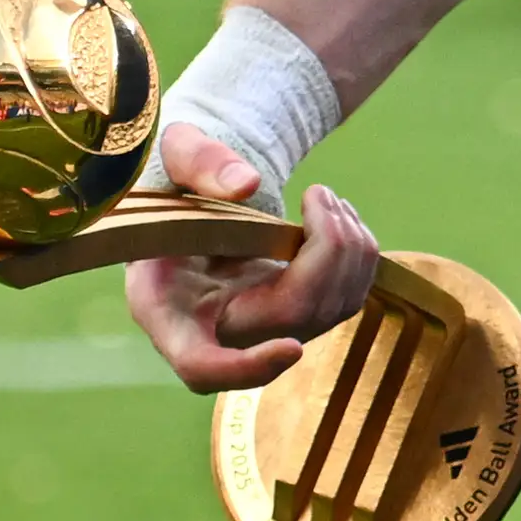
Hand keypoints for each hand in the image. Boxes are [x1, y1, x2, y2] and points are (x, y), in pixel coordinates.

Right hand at [122, 124, 378, 393]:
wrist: (192, 194)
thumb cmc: (171, 178)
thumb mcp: (171, 152)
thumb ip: (198, 162)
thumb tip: (247, 185)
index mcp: (163, 304)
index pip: (200, 366)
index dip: (247, 367)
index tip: (292, 348)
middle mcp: (213, 329)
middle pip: (289, 321)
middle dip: (326, 256)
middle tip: (319, 195)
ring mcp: (259, 330)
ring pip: (327, 312)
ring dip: (348, 250)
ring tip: (325, 198)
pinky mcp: (294, 317)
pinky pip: (344, 300)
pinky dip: (357, 254)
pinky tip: (335, 214)